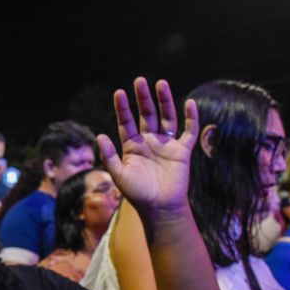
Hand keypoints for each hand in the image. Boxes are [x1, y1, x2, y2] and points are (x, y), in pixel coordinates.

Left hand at [98, 78, 196, 215]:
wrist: (160, 208)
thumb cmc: (137, 194)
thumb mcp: (119, 175)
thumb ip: (109, 156)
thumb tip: (99, 136)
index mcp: (132, 146)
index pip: (126, 122)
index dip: (123, 108)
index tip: (119, 93)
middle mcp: (149, 141)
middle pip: (146, 114)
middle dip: (143, 98)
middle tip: (139, 80)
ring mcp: (166, 145)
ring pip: (166, 117)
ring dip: (164, 101)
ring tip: (160, 83)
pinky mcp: (182, 152)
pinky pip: (188, 132)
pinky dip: (190, 118)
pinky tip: (189, 104)